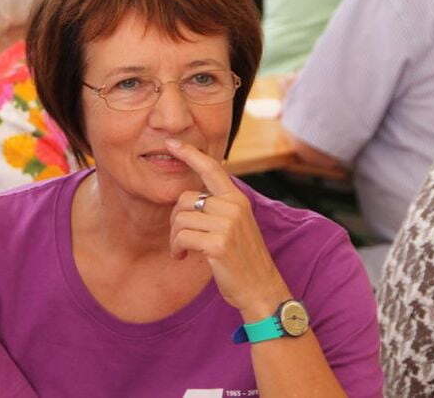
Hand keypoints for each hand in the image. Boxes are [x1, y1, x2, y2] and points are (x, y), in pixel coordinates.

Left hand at [167, 139, 291, 321]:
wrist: (261, 290)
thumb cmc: (243, 259)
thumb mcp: (236, 225)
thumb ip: (219, 207)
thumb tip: (190, 197)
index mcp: (237, 199)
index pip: (212, 168)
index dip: (190, 154)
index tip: (172, 144)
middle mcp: (234, 207)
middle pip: (184, 199)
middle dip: (175, 220)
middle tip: (180, 238)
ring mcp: (227, 225)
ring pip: (180, 219)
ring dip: (174, 238)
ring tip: (182, 250)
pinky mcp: (218, 244)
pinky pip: (181, 237)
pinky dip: (176, 248)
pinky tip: (182, 257)